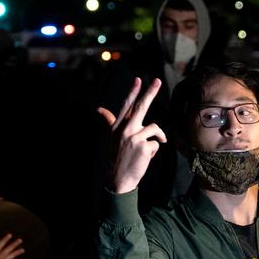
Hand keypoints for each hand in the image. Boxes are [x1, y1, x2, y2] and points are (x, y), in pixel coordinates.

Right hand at [97, 77, 166, 193]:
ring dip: (158, 136)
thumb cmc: (116, 157)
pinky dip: (154, 150)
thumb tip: (99, 109)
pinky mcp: (144, 147)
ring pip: (154, 128)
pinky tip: (146, 157)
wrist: (118, 179)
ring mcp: (134, 138)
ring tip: (155, 143)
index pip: (126, 106)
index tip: (138, 79)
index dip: (132, 92)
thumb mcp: (110, 137)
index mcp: (118, 126)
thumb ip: (108, 120)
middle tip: (158, 81)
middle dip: (150, 93)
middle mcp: (125, 130)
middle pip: (141, 107)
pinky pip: (157, 143)